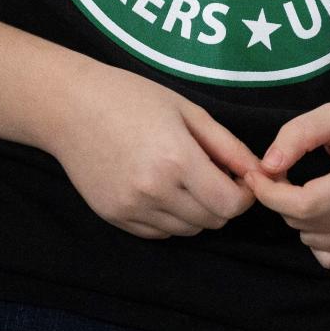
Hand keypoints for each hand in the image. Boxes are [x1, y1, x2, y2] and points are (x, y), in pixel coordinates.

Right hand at [51, 66, 257, 238]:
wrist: (69, 106)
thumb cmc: (130, 97)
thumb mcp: (187, 111)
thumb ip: (227, 146)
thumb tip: (259, 172)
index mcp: (177, 159)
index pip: (230, 204)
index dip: (244, 194)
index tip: (239, 178)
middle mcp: (154, 191)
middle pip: (212, 221)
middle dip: (223, 202)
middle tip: (214, 175)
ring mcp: (131, 208)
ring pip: (187, 230)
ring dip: (197, 211)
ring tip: (185, 178)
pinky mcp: (114, 217)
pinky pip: (158, 232)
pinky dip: (170, 218)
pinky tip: (162, 188)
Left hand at [247, 101, 329, 269]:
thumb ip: (298, 134)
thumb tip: (267, 167)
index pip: (304, 204)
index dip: (271, 193)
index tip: (256, 176)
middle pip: (305, 223)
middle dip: (284, 200)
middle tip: (288, 175)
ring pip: (314, 243)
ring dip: (302, 219)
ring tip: (316, 190)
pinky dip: (320, 239)